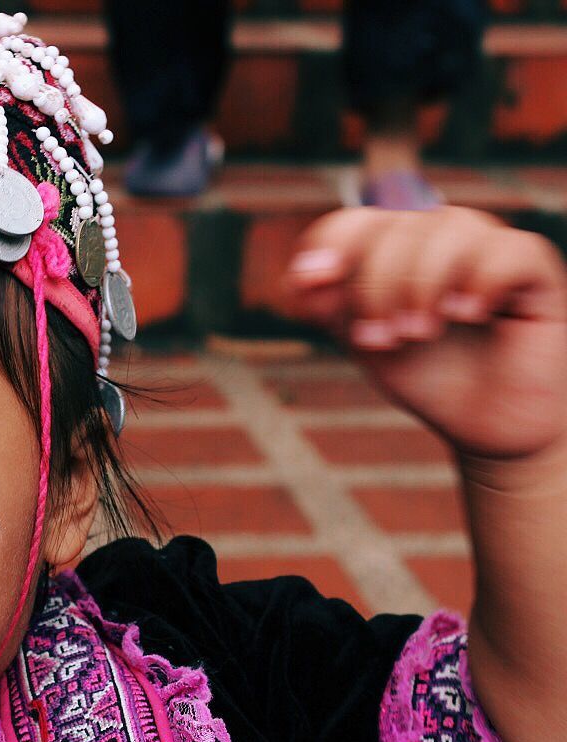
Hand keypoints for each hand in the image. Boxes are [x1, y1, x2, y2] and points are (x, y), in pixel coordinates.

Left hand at [286, 206, 566, 461]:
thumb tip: (301, 277)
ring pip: (447, 229)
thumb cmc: (427, 377)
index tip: (313, 282)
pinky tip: (469, 314)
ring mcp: (489, 245)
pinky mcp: (534, 267)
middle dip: (376, 284)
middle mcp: (441, 234)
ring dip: (421, 285)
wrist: (486, 425)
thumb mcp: (366, 342)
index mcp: (395, 246)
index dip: (330, 243)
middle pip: (396, 225)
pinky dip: (479, 281)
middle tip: (381, 337)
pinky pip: (505, 251)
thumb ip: (330, 306)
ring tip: (419, 334)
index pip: (357, 221)